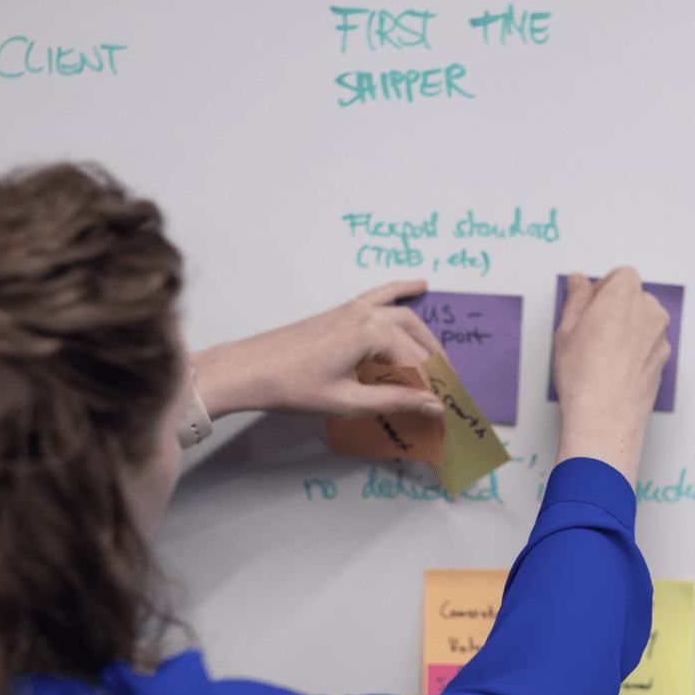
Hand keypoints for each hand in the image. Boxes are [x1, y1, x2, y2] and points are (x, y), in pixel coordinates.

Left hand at [189, 280, 446, 419]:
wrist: (248, 370)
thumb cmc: (290, 386)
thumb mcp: (348, 401)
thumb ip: (394, 400)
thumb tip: (431, 405)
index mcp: (371, 334)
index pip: (415, 364)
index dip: (429, 389)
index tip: (439, 409)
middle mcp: (366, 314)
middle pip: (415, 338)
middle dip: (434, 364)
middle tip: (446, 389)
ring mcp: (352, 309)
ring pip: (403, 316)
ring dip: (424, 336)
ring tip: (441, 360)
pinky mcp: (341, 311)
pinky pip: (381, 296)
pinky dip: (401, 290)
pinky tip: (419, 284)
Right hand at [552, 268, 669, 484]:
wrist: (604, 416)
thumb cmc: (585, 377)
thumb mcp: (566, 329)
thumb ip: (576, 298)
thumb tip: (579, 282)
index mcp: (625, 296)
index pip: (622, 274)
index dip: (603, 286)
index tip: (589, 302)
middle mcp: (649, 312)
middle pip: (635, 296)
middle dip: (616, 306)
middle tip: (591, 327)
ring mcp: (660, 337)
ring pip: (645, 321)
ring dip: (628, 327)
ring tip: (601, 351)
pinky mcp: (663, 360)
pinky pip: (650, 344)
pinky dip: (636, 348)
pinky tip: (614, 366)